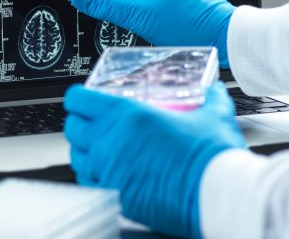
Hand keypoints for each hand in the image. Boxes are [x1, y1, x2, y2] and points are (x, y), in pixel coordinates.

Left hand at [64, 82, 245, 237]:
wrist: (215, 194)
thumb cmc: (210, 157)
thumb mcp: (213, 116)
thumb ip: (211, 99)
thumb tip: (215, 91)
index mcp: (127, 115)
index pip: (80, 99)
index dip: (78, 97)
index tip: (82, 99)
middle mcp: (109, 142)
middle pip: (73, 128)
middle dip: (78, 123)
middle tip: (90, 122)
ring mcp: (108, 171)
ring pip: (76, 157)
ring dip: (83, 150)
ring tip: (96, 149)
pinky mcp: (114, 195)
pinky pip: (88, 183)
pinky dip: (92, 176)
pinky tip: (105, 174)